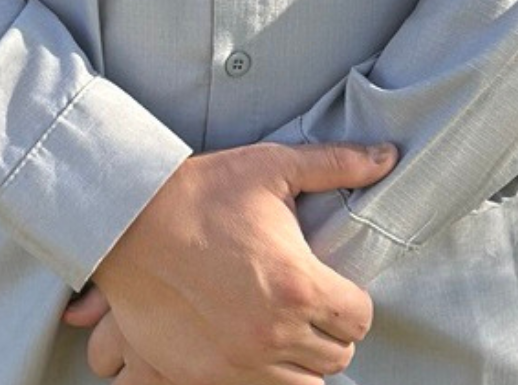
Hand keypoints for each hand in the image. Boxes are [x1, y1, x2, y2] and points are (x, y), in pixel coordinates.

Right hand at [66, 140, 395, 384]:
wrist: (129, 222)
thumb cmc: (203, 191)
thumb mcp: (271, 167)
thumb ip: (336, 164)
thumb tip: (388, 156)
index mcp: (297, 286)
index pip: (359, 319)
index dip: (351, 300)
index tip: (331, 283)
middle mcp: (274, 335)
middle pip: (336, 359)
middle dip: (329, 330)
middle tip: (306, 300)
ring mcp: (238, 363)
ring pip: (301, 384)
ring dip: (299, 357)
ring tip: (279, 321)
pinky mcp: (205, 377)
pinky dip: (260, 371)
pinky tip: (248, 338)